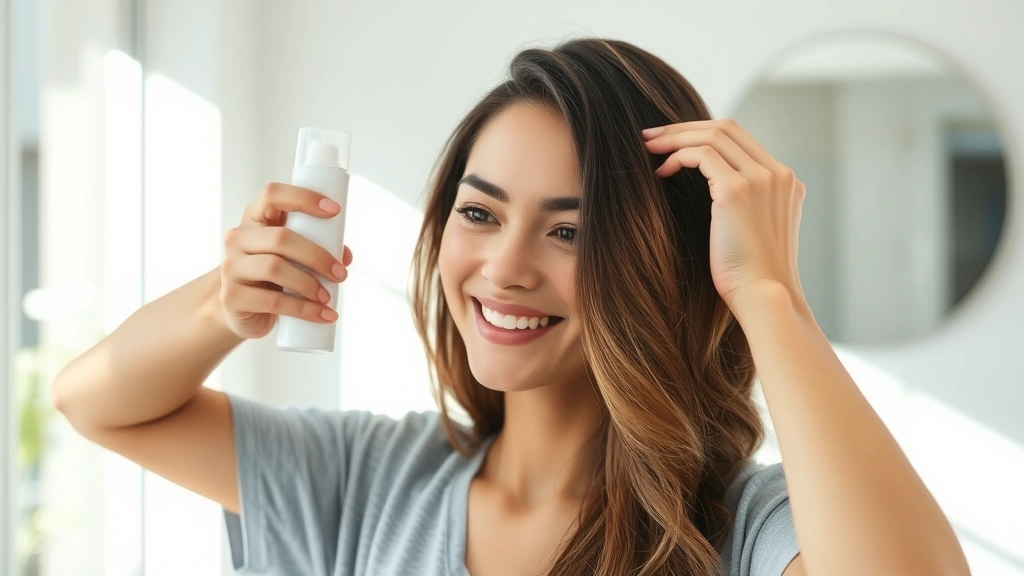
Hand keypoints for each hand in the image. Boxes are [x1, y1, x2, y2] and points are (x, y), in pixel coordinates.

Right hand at [219, 183, 353, 338]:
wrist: (241, 308)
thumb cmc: (273, 275)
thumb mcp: (292, 256)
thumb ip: (318, 248)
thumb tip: (346, 256)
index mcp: (255, 219)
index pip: (273, 195)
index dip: (304, 198)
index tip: (335, 210)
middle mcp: (238, 238)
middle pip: (280, 238)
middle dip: (317, 256)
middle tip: (340, 273)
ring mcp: (231, 267)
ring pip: (274, 268)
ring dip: (309, 284)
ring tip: (328, 298)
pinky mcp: (231, 297)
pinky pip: (272, 302)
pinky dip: (304, 310)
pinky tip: (323, 315)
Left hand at [641, 119, 804, 312]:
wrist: (764, 298)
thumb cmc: (751, 277)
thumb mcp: (753, 233)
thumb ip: (744, 207)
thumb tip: (710, 197)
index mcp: (786, 182)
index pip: (741, 141)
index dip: (703, 135)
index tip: (674, 143)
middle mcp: (778, 174)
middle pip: (727, 129)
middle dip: (684, 128)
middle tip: (651, 135)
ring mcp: (762, 179)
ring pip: (713, 135)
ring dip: (675, 137)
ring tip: (648, 147)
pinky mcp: (739, 190)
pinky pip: (701, 154)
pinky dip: (678, 156)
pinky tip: (661, 172)